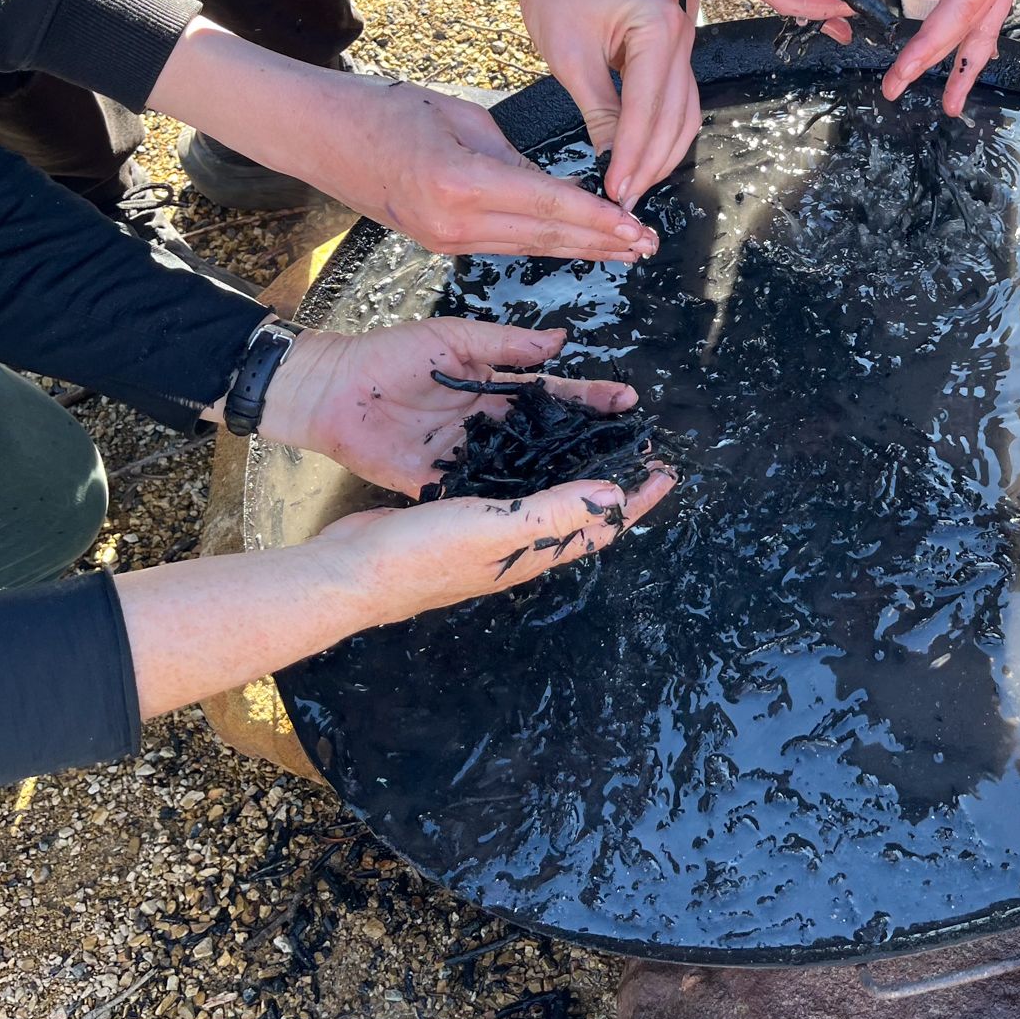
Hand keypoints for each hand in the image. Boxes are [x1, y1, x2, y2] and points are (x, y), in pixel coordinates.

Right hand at [146, 19, 656, 261]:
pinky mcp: (439, 245)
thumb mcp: (460, 117)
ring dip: (580, 249)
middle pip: (545, 237)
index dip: (597, 218)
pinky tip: (576, 245)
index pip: (547, 204)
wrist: (321, 138)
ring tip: (624, 251)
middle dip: (601, 243)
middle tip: (646, 246)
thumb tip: (555, 187)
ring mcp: (445, 240)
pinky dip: (545, 244)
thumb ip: (511, 157)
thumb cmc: (389, 110)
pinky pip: (504, 246)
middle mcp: (454, 222)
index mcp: (461, 182)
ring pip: (528, 247)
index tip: (635, 225)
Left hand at [250, 318, 642, 497]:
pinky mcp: (440, 482)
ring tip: (604, 487)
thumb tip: (560, 341)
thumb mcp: (453, 338)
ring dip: (559, 478)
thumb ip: (506, 345)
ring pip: (522, 469)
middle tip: (633, 451)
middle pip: (548, 436)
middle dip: (590, 442)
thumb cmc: (388, 355)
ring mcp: (468, 455)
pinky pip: (481, 494)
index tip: (628, 400)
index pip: (554, 393)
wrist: (330, 389)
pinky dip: (508, 505)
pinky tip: (542, 515)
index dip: (590, 397)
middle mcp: (489, 425)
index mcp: (495, 387)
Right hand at [316, 467, 674, 623]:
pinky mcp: (459, 521)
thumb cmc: (423, 555)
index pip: (602, 526)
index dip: (638, 501)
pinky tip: (523, 454)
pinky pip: (511, 494)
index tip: (668, 472)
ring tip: (591, 444)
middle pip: (580, 516)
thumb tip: (613, 495)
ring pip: (547, 505)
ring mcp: (488, 537)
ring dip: (574, 478)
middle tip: (636, 451)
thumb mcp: (497, 529)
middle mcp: (518, 548)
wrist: (351, 573)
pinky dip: (530, 473)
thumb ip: (556, 513)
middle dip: (613, 486)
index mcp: (535, 551)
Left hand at [514, 0, 700, 210]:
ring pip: (683, 116)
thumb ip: (600, 113)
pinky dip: (659, 135)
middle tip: (623, 202)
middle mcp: (682, 34)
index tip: (616, 192)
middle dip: (651, 164)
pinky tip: (638, 161)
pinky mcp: (669, 53)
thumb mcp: (571, 58)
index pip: (650, 108)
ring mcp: (681, 44)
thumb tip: (615, 165)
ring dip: (660, 156)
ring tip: (631, 188)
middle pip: (676, 117)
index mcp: (659, 28)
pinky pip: (674, 104)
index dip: (633, 155)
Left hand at [871, 0, 1019, 113]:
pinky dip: (974, 25)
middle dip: (956, 68)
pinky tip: (963, 40)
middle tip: (940, 108)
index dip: (926, 49)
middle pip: (982, 26)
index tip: (899, 75)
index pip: (956, 11)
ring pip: (992, 17)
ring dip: (972, 56)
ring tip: (957, 94)